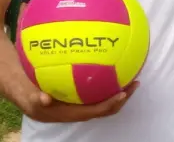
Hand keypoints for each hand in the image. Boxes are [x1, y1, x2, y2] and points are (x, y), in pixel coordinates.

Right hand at [18, 81, 138, 122]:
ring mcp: (85, 104)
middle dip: (123, 98)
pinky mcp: (85, 98)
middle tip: (135, 83)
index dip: (110, 103)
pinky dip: (111, 85)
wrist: (30, 98)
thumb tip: (44, 99)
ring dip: (121, 92)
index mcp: (73, 113)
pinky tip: (117, 69)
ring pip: (107, 101)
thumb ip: (37, 99)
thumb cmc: (32, 97)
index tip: (122, 93)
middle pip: (108, 107)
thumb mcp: (31, 98)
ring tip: (133, 78)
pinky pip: (102, 93)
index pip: (97, 110)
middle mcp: (82, 110)